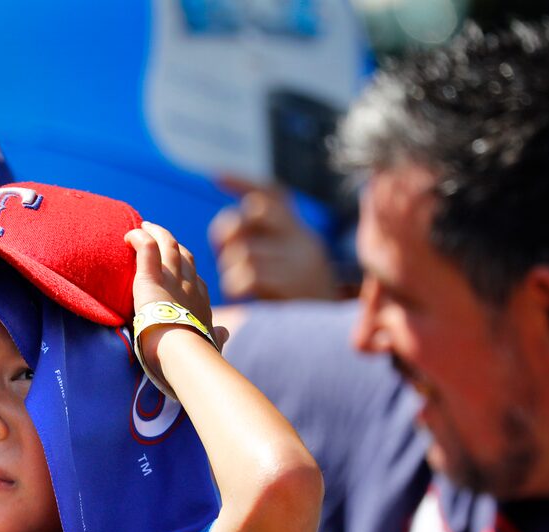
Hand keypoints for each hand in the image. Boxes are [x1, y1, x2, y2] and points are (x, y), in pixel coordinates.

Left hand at [124, 222, 228, 391]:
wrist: (184, 353)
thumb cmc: (197, 354)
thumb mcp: (212, 344)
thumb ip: (217, 337)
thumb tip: (225, 333)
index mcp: (201, 302)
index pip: (195, 278)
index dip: (187, 267)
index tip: (179, 263)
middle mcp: (189, 285)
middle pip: (184, 256)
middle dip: (173, 244)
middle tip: (160, 236)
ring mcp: (171, 279)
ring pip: (167, 246)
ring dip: (156, 233)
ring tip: (145, 226)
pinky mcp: (151, 279)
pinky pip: (146, 249)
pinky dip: (138, 238)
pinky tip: (130, 234)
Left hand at [209, 178, 338, 301]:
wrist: (333, 339)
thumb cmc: (300, 308)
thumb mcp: (290, 271)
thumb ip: (264, 248)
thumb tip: (225, 236)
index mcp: (301, 233)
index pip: (273, 194)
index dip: (243, 182)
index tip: (215, 176)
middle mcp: (302, 239)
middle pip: (253, 213)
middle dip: (227, 229)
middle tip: (222, 251)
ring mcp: (299, 261)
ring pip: (245, 250)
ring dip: (231, 269)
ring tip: (236, 286)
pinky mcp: (292, 283)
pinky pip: (248, 275)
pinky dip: (236, 286)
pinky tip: (239, 297)